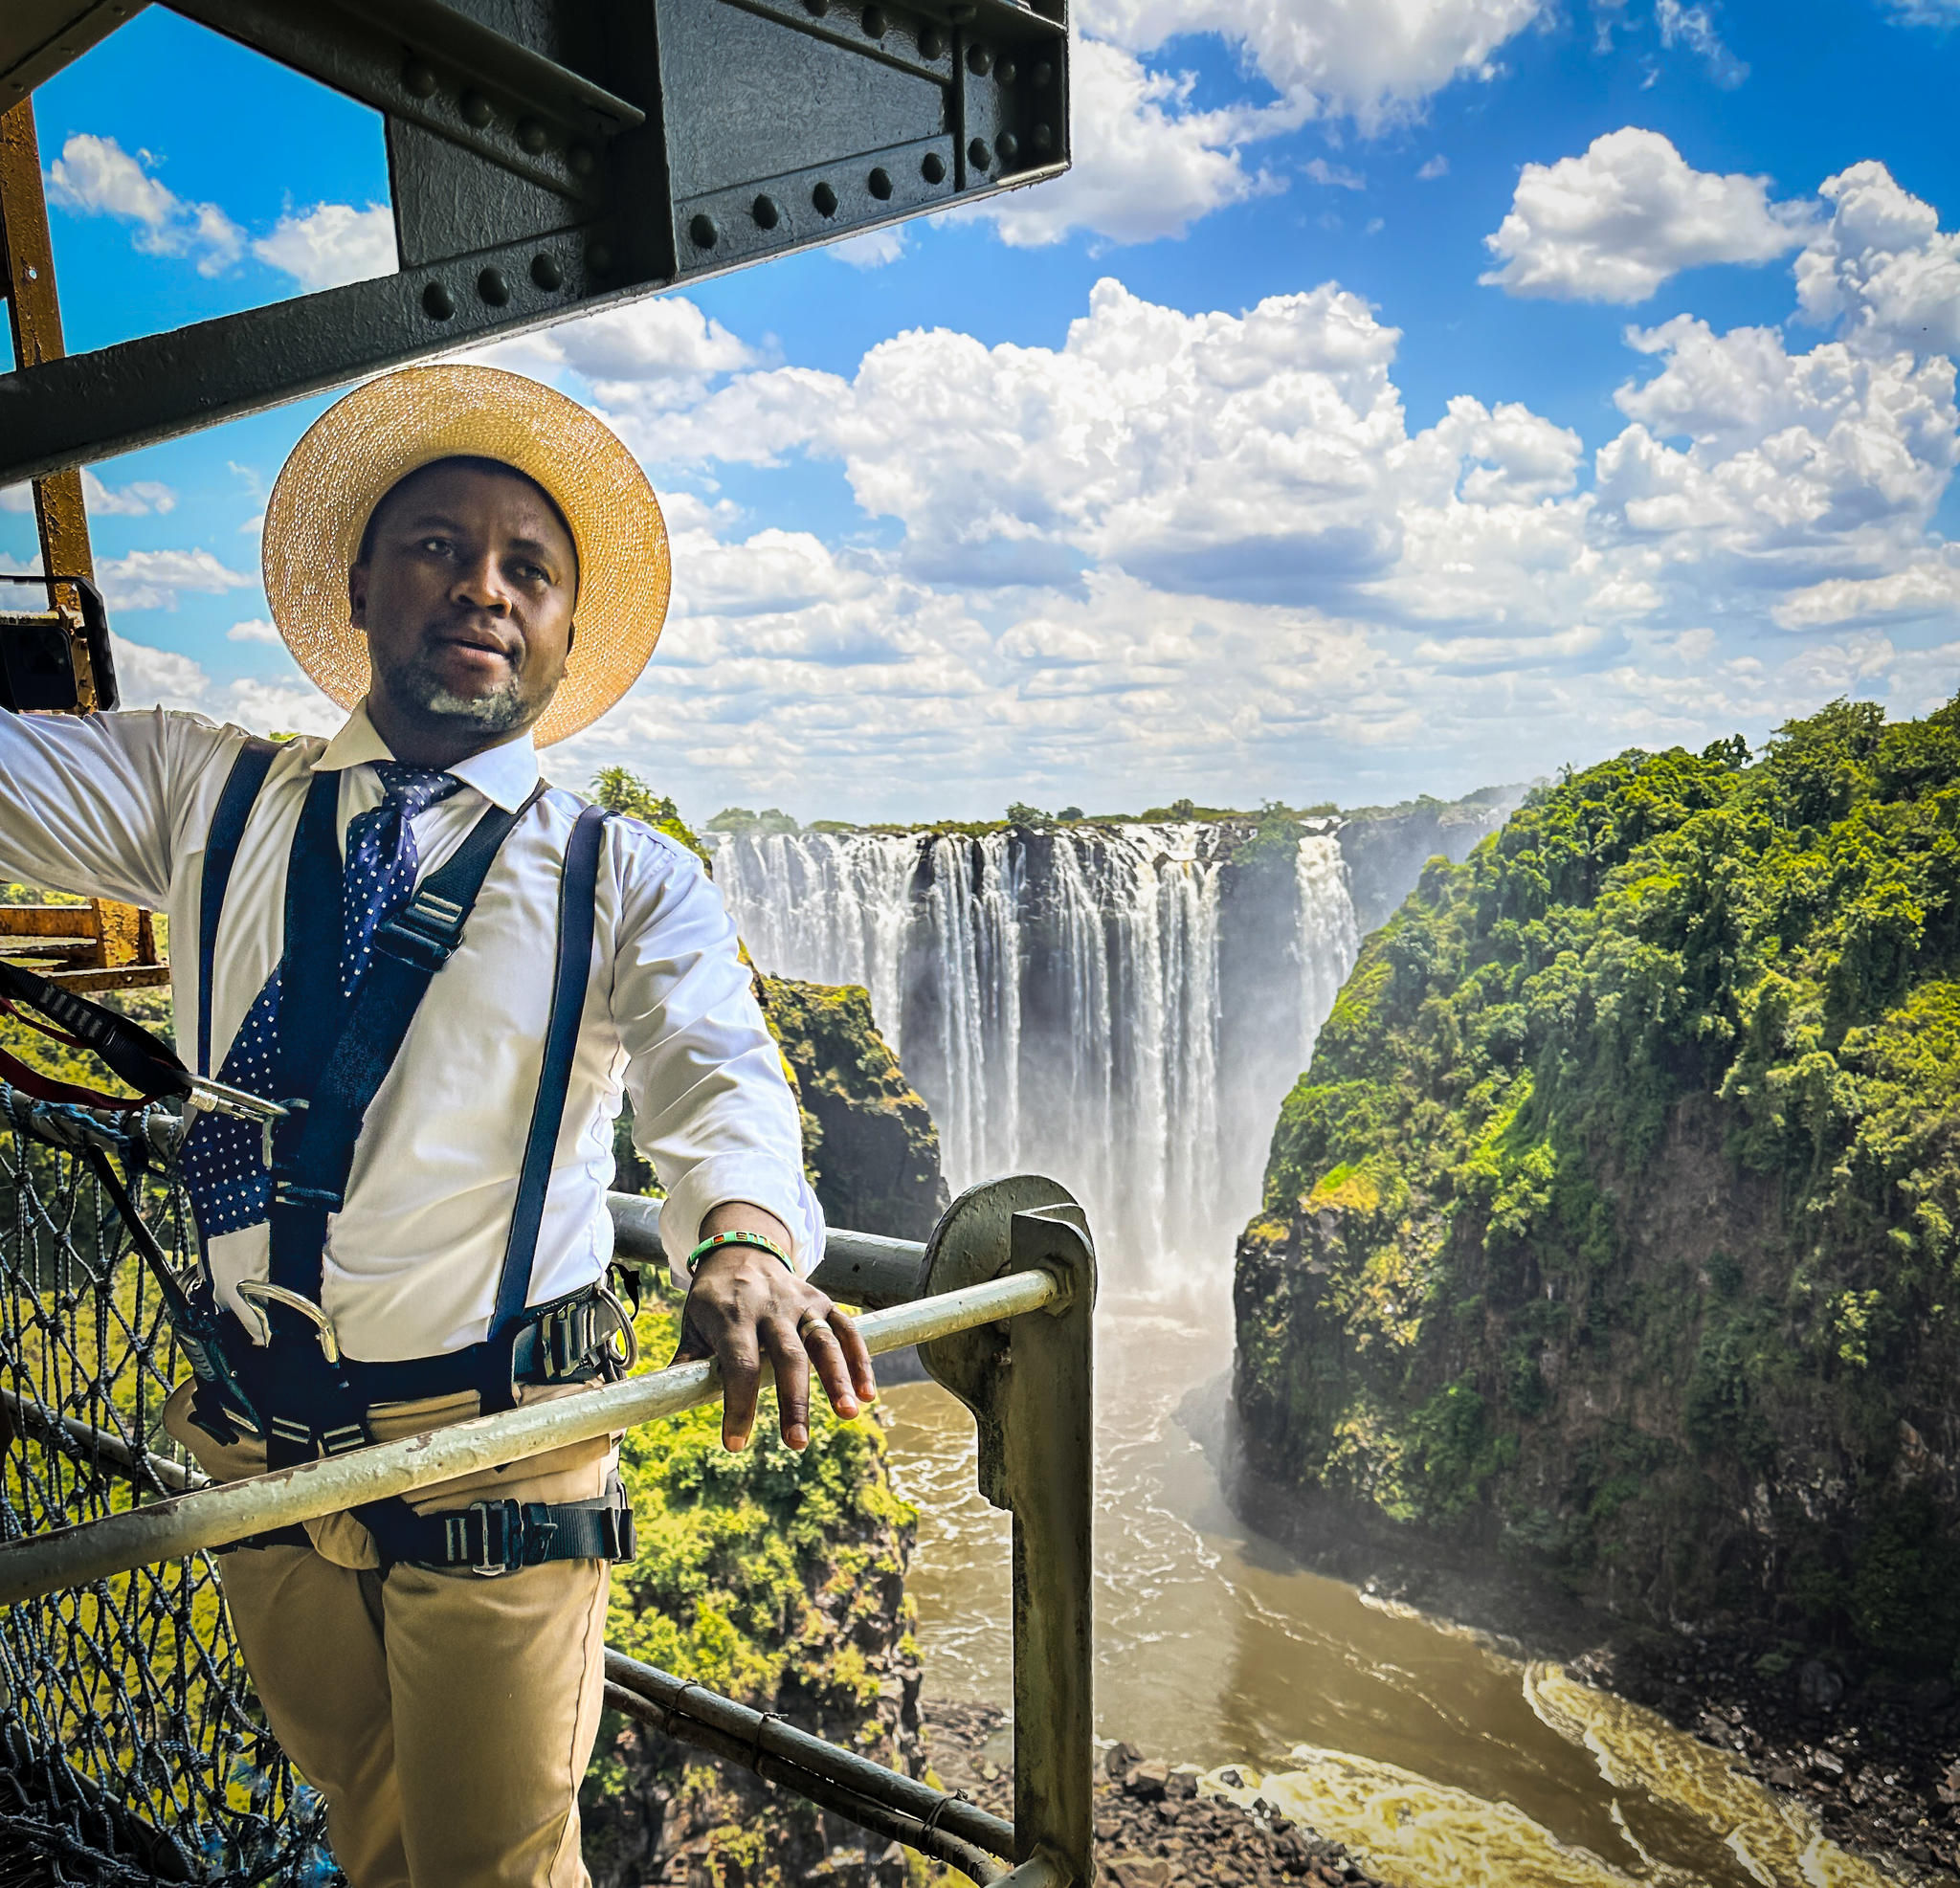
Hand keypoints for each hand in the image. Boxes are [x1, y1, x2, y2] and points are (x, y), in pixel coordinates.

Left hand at [672, 1214, 877, 1451]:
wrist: (742, 1248)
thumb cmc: (714, 1298)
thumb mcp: (692, 1323)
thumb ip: (687, 1362)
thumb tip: (663, 1403)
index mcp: (732, 1317)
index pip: (739, 1365)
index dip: (738, 1405)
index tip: (734, 1443)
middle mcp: (769, 1308)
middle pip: (787, 1356)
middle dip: (794, 1401)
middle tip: (797, 1443)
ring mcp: (799, 1303)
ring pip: (823, 1341)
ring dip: (838, 1378)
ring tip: (848, 1414)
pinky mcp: (821, 1301)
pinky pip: (845, 1329)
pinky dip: (860, 1359)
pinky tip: (867, 1393)